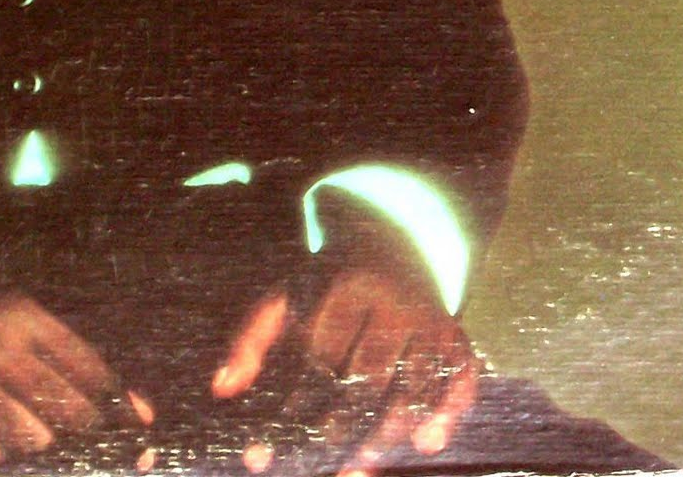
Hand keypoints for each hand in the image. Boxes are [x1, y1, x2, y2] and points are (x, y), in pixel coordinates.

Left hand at [211, 267, 478, 474]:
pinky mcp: (455, 332)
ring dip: (390, 431)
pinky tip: (428, 443)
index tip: (276, 444)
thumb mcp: (288, 293)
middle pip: (370, 374)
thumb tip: (221, 388)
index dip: (298, 403)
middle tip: (326, 470)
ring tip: (362, 469)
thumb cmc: (327, 280)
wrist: (390, 231)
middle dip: (346, 426)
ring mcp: (429, 317)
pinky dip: (448, 409)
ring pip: (415, 383)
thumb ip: (253, 337)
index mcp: (345, 286)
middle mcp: (392, 300)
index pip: (321, 355)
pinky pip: (461, 375)